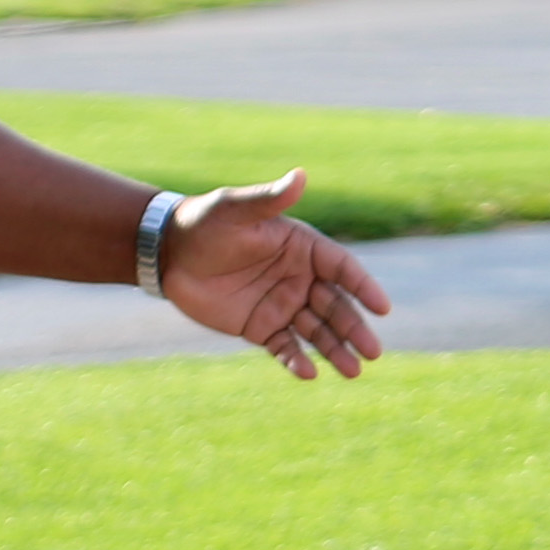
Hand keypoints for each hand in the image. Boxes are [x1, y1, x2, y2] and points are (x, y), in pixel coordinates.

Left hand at [157, 172, 391, 377]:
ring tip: (353, 371)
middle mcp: (300, 278)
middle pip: (336, 306)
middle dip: (355, 329)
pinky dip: (296, 360)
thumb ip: (268, 199)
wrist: (168, 252)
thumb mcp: (235, 209)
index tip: (381, 307)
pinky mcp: (261, 328)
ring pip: (317, 332)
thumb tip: (300, 175)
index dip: (363, 287)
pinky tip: (308, 373)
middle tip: (373, 351)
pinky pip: (284, 348)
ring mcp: (282, 305)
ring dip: (336, 350)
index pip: (342, 269)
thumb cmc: (204, 222)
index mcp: (303, 248)